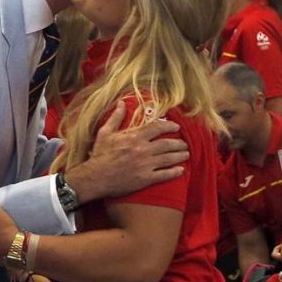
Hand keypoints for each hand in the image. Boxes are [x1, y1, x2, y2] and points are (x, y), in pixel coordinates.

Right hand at [65, 101, 188, 201]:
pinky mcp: (145, 179)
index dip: (169, 127)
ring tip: (186, 154)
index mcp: (134, 137)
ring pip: (168, 159)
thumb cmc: (99, 155)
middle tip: (184, 143)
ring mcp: (145, 165)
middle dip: (178, 143)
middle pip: (167, 144)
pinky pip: (164, 175)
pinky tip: (181, 170)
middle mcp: (143, 150)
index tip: (176, 127)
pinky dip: (174, 172)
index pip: (157, 128)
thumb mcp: (105, 133)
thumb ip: (116, 117)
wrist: (95, 177)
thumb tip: (121, 103)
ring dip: (180, 156)